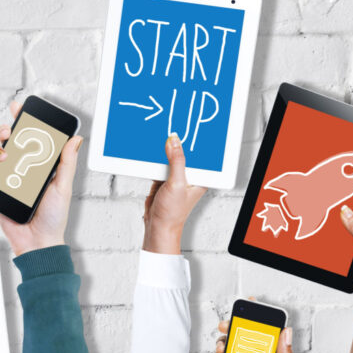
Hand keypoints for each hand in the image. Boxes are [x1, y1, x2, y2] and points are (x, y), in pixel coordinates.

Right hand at [0, 101, 82, 255]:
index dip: (22, 121)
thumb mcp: (63, 186)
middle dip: (5, 131)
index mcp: (38, 164)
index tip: (19, 108)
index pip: (29, 137)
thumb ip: (67, 163)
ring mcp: (7, 178)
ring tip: (4, 157)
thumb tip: (75, 139)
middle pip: (7, 141)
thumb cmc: (54, 216)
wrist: (38, 241)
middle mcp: (21, 168)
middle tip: (8, 134)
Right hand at [142, 134, 206, 253]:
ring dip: (165, 150)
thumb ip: (176, 161)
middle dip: (179, 143)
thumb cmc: (173, 212)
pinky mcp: (164, 179)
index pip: (200, 154)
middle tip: (172, 126)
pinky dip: (155, 158)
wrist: (157, 226)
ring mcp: (176, 177)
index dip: (195, 142)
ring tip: (161, 134)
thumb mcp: (177, 183)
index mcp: (200, 177)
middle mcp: (190, 176)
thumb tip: (174, 141)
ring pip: (171, 157)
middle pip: (185, 153)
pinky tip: (151, 149)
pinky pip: (160, 164)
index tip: (189, 128)